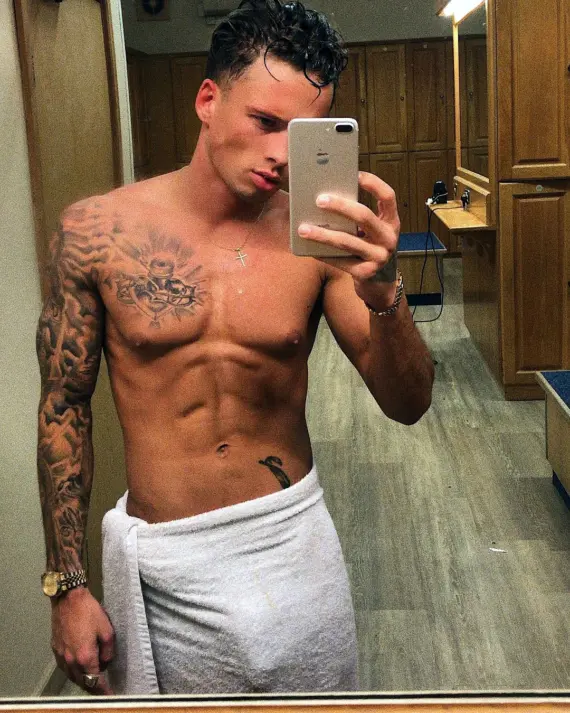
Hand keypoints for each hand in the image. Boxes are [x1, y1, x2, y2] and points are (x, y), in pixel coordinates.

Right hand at [50, 586, 114, 694]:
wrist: (68, 599)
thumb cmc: (89, 611)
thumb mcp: (107, 630)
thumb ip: (108, 651)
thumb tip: (105, 663)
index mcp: (85, 657)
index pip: (95, 681)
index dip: (103, 691)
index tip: (110, 696)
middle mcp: (70, 660)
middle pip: (82, 683)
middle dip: (93, 688)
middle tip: (103, 689)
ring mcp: (61, 656)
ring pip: (72, 677)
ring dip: (82, 681)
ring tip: (92, 680)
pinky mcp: (55, 649)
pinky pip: (65, 668)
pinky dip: (73, 672)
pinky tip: (79, 668)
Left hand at [298, 171, 400, 309]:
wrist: (379, 282)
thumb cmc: (370, 247)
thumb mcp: (372, 231)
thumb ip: (358, 218)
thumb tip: (327, 200)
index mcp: (391, 221)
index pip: (388, 196)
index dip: (373, 184)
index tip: (355, 174)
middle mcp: (389, 238)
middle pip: (364, 216)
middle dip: (341, 207)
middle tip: (319, 200)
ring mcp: (379, 257)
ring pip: (347, 241)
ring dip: (323, 234)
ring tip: (303, 228)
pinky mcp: (366, 273)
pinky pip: (340, 261)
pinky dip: (323, 254)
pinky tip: (309, 249)